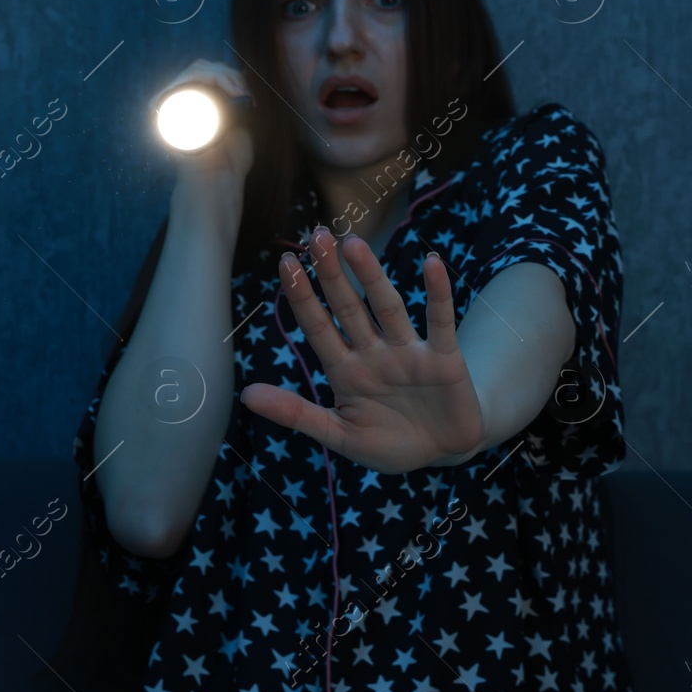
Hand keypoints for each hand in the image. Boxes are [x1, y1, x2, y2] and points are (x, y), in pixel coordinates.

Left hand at [238, 225, 485, 474]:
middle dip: (331, 274)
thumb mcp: (340, 435)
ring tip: (353, 243)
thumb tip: (246, 394)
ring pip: (387, 308)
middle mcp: (374, 353)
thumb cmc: (388, 443)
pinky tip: (431, 263)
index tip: (286, 262)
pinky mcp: (445, 359)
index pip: (318, 327)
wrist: (443, 455)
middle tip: (316, 236)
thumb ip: (297, 414)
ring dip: (371, 277)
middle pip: (348, 308)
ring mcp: (409, 353)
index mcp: (345, 371)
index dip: (302, 297)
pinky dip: (438, 294)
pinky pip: (440, 321)